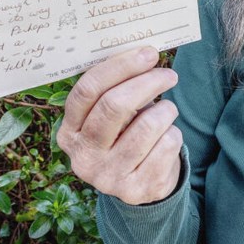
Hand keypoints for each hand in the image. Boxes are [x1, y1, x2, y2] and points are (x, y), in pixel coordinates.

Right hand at [57, 46, 182, 204]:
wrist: (141, 184)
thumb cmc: (126, 136)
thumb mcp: (110, 116)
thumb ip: (115, 89)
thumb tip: (143, 53)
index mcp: (69, 132)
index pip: (87, 90)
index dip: (120, 66)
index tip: (148, 53)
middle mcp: (83, 157)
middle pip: (115, 105)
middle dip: (148, 82)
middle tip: (169, 74)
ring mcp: (108, 177)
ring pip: (148, 124)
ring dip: (166, 110)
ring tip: (167, 112)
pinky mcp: (136, 190)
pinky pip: (167, 144)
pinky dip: (174, 133)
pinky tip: (166, 138)